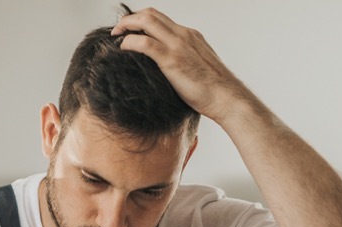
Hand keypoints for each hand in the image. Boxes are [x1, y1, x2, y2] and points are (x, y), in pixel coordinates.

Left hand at [111, 8, 250, 124]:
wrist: (226, 97)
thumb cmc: (212, 90)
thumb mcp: (196, 68)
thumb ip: (181, 62)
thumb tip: (165, 72)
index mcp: (190, 36)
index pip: (161, 19)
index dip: (142, 21)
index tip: (129, 31)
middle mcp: (183, 35)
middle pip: (151, 14)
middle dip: (130, 19)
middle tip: (117, 32)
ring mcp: (178, 45)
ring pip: (147, 21)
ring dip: (126, 26)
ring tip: (115, 38)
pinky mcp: (172, 59)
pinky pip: (145, 43)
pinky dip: (130, 42)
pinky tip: (122, 50)